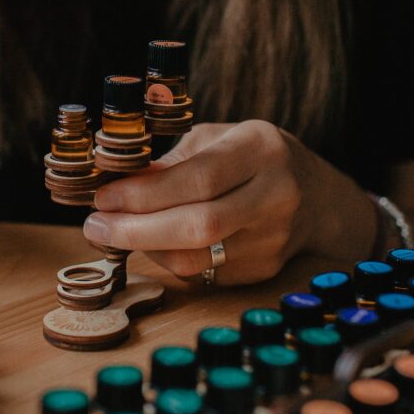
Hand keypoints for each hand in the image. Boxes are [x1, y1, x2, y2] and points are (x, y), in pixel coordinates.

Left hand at [83, 120, 376, 284]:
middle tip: (95, 226)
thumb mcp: (218, 139)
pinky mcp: (263, 271)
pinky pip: (203, 274)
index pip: (199, 178)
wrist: (318, 199)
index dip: (145, 192)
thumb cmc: (254, 158)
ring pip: (198, 259)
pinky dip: (167, 261)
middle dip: (136, 230)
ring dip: (145, 250)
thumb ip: (172, 160)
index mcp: (262, 150)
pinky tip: (149, 244)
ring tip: (112, 234)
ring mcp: (273, 240)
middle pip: (199, 225)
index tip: (103, 196)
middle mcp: (275, 196)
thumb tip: (113, 183)